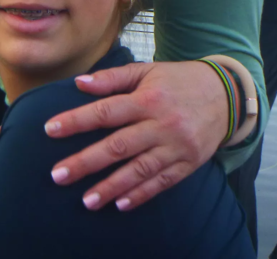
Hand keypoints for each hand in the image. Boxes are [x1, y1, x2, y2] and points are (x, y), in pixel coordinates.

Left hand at [44, 61, 228, 210]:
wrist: (225, 94)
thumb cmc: (179, 80)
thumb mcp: (148, 71)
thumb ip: (113, 78)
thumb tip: (79, 84)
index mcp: (148, 98)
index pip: (106, 111)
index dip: (77, 120)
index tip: (50, 129)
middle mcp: (162, 123)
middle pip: (118, 146)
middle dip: (86, 161)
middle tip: (58, 175)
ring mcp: (176, 146)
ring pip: (139, 169)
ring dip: (111, 186)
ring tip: (86, 200)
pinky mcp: (188, 163)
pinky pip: (162, 182)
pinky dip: (141, 194)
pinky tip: (121, 204)